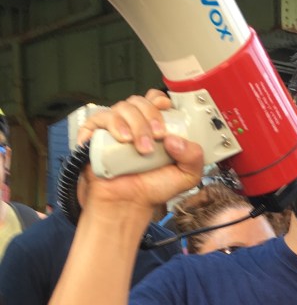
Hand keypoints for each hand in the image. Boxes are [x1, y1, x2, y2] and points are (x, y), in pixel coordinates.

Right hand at [77, 89, 203, 214]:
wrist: (129, 204)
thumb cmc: (154, 187)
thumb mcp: (186, 175)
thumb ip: (194, 157)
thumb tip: (175, 140)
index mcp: (155, 127)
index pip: (155, 100)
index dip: (160, 100)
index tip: (165, 107)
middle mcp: (134, 123)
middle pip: (140, 101)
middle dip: (151, 116)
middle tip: (158, 137)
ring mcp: (115, 128)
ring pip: (121, 108)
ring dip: (135, 125)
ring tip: (141, 148)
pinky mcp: (95, 136)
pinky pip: (97, 120)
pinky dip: (112, 125)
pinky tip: (122, 140)